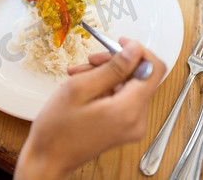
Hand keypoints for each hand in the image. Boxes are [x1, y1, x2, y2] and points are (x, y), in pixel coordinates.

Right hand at [15, 38, 165, 178]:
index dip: (139, 51)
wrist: (48, 159)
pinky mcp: (124, 127)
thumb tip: (135, 50)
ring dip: (106, 74)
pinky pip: (122, 98)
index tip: (120, 43)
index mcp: (128, 110)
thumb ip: (112, 68)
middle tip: (91, 60)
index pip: (154, 69)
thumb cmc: (57, 129)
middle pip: (140, 76)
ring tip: (80, 74)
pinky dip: (105, 87)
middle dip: (115, 63)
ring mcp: (132, 125)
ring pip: (129, 85)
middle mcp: (137, 119)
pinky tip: (84, 86)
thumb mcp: (79, 89)